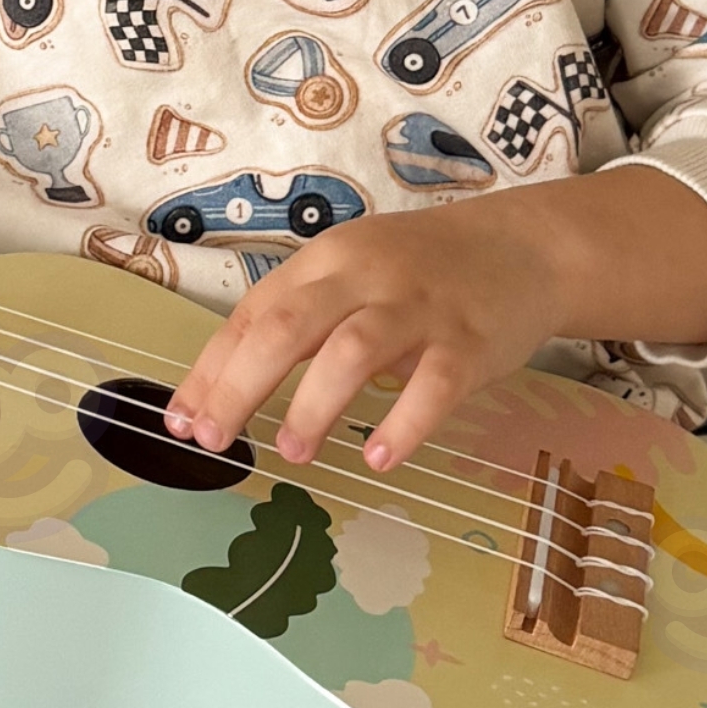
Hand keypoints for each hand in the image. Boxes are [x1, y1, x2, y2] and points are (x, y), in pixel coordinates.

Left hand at [166, 198, 556, 477]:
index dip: (212, 369)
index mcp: (326, 260)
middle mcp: (365, 276)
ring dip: (314, 406)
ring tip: (293, 453)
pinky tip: (379, 459)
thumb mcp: (352, 275)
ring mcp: (418, 308)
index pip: (253, 314)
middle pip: (288, 325)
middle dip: (241, 385)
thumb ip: (298, 321)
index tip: (182, 421)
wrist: (524, 248)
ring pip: (352, 351)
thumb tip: (226, 387)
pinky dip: (403, 424)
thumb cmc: (421, 272)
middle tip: (217, 440)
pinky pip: (433, 386)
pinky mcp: (469, 341)